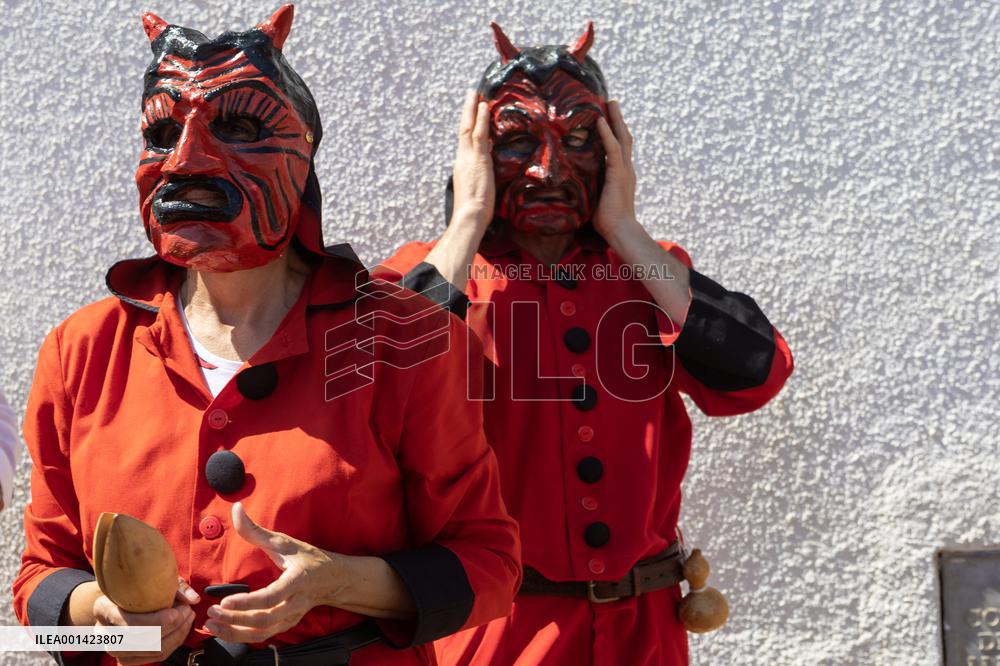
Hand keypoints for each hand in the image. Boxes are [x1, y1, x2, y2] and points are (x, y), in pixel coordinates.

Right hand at [94, 578, 198, 665]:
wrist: (121, 602)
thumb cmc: (137, 588)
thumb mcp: (152, 580)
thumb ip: (175, 587)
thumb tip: (193, 599)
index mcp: (103, 609)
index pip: (129, 622)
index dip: (155, 621)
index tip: (176, 611)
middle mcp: (104, 633)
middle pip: (142, 639)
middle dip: (171, 627)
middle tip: (188, 611)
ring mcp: (114, 649)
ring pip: (151, 650)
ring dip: (176, 636)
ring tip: (188, 618)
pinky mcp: (126, 659)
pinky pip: (155, 656)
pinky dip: (174, 644)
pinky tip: (182, 629)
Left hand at [204, 503, 342, 642]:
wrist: (334, 579)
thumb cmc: (307, 558)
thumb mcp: (284, 542)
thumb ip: (256, 530)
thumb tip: (235, 509)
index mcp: (297, 580)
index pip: (271, 597)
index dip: (247, 602)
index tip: (224, 602)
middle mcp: (296, 603)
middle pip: (264, 619)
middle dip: (235, 620)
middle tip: (212, 613)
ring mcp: (292, 617)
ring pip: (262, 632)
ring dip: (235, 632)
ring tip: (212, 625)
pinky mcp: (286, 625)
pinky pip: (263, 636)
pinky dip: (241, 636)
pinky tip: (224, 630)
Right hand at [449, 89, 494, 235]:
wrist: (470, 216)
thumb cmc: (474, 211)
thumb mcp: (476, 191)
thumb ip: (479, 179)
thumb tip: (485, 175)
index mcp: (461, 166)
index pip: (465, 141)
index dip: (468, 125)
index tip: (471, 112)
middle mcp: (462, 158)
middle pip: (463, 129)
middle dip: (467, 111)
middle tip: (471, 93)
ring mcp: (469, 158)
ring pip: (469, 128)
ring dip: (473, 108)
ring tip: (476, 93)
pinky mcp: (478, 159)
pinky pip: (479, 135)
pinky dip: (481, 119)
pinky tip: (484, 106)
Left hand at [593, 101, 639, 240]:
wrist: (620, 231)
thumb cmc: (606, 221)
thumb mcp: (595, 198)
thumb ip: (588, 186)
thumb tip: (570, 183)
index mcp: (621, 174)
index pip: (619, 148)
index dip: (614, 132)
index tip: (607, 118)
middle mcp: (626, 169)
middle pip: (624, 138)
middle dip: (617, 119)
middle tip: (611, 103)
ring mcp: (624, 170)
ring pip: (621, 138)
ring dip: (615, 119)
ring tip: (609, 103)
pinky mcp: (618, 174)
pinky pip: (613, 149)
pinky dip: (607, 134)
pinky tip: (600, 121)